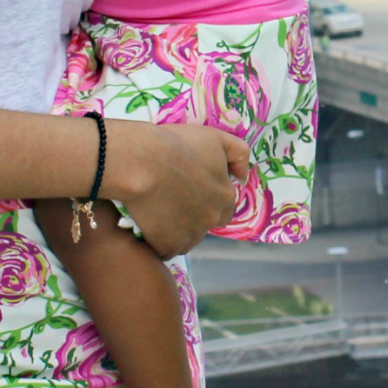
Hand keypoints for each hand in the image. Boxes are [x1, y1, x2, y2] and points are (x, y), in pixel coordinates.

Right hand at [108, 122, 249, 259]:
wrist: (143, 162)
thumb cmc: (179, 146)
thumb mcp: (216, 138)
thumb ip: (239, 154)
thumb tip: (243, 177)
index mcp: (225, 197)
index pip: (224, 208)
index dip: (207, 199)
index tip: (189, 190)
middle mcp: (211, 220)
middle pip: (205, 225)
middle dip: (193, 217)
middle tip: (172, 200)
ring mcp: (189, 235)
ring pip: (185, 240)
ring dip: (175, 231)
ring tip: (156, 212)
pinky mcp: (166, 245)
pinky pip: (164, 249)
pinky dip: (157, 240)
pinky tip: (147, 224)